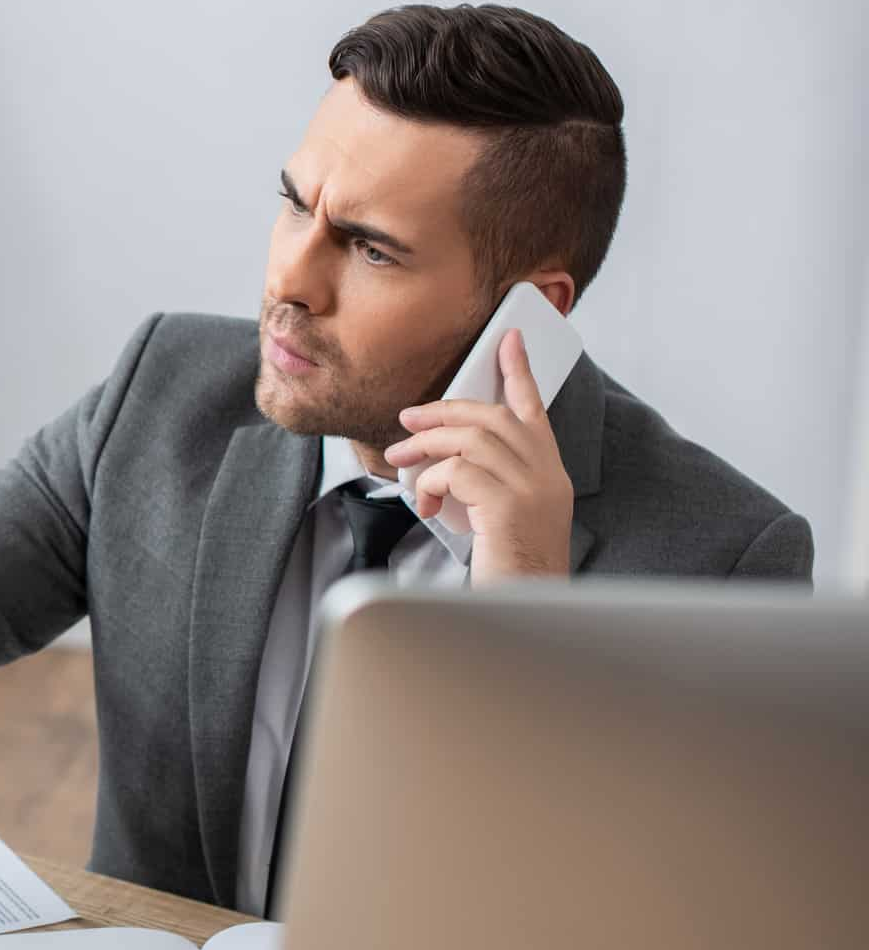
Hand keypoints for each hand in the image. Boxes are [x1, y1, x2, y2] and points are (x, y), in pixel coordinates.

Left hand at [383, 329, 574, 582]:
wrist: (525, 609)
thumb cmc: (507, 569)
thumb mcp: (502, 517)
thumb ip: (486, 482)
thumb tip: (440, 460)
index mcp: (549, 474)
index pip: (534, 411)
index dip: (519, 372)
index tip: (507, 339)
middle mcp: (548, 476)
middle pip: (493, 418)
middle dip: (445, 411)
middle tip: (407, 417)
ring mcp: (532, 489)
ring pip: (471, 439)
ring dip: (427, 446)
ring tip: (400, 461)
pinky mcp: (509, 506)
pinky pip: (458, 472)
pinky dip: (433, 481)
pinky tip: (426, 503)